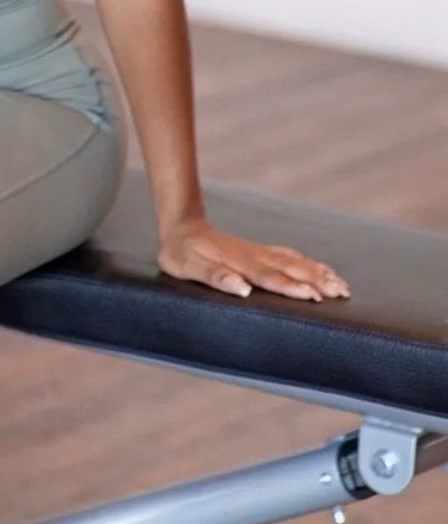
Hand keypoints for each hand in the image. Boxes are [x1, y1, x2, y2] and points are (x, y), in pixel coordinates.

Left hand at [157, 218, 349, 300]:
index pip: (271, 278)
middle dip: (318, 281)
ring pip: (294, 261)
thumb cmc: (181, 252)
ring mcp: (258, 252)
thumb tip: (241, 288)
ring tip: (341, 285)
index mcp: (239, 264)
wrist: (180, 227)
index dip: (292, 288)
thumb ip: (215, 277)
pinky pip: (288, 256)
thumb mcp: (189, 267)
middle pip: (291, 269)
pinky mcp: (258, 251)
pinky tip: (319, 268)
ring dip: (318, 272)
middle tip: (342, 292)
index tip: (314, 296)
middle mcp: (254, 257)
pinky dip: (307, 262)